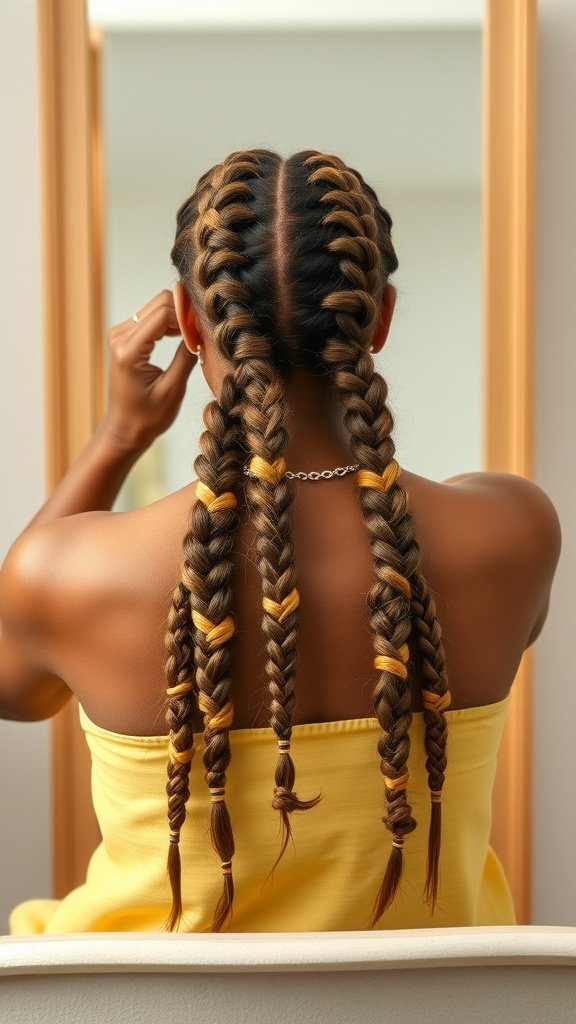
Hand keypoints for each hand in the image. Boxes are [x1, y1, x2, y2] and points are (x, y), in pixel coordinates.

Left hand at [102, 289, 195, 452]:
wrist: (124, 428)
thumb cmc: (147, 417)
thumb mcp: (173, 389)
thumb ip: (187, 356)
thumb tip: (202, 332)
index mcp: (128, 350)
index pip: (163, 314)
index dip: (189, 318)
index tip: (206, 332)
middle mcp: (120, 336)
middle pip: (159, 303)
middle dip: (185, 313)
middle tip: (203, 333)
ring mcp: (120, 334)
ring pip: (157, 307)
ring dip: (179, 317)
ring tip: (195, 338)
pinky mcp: (124, 337)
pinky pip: (151, 317)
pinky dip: (170, 323)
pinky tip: (183, 337)